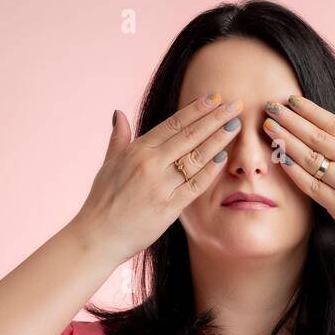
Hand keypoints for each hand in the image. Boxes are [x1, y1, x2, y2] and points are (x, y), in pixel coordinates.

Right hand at [68, 94, 243, 266]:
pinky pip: (194, 186)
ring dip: (218, 140)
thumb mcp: (109, 164)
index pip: (173, 124)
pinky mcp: (168, 208)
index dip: (196, 110)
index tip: (214, 98)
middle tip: (234, 105)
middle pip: (189, 136)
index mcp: (137, 150)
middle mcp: (150, 164)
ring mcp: (160, 185)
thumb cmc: (103, 201)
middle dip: (214, 118)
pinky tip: (223, 158)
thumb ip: (119, 138)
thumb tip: (118, 114)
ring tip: (235, 126)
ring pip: (195, 157)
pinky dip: (210, 172)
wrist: (98, 236)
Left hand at [261, 96, 334, 279]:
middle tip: (270, 106)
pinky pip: (311, 187)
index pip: (334, 124)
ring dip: (287, 141)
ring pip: (310, 158)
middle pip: (317, 136)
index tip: (292, 100)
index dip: (311, 110)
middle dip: (291, 120)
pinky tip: (280, 160)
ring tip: (268, 128)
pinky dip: (294, 172)